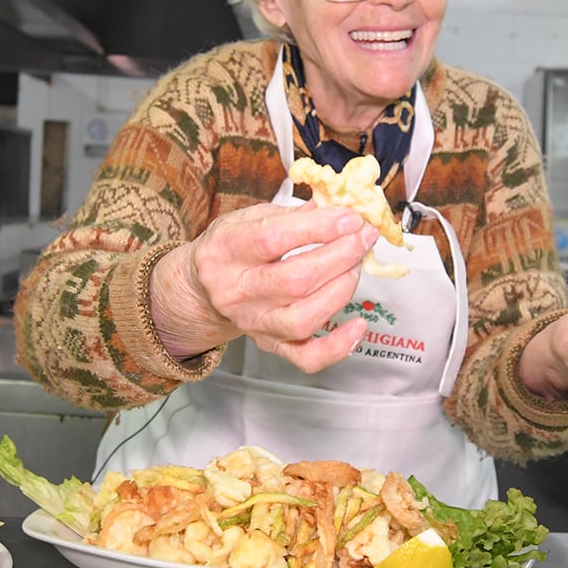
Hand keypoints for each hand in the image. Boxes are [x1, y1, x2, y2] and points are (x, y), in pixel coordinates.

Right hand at [150, 201, 378, 371]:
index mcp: (225, 251)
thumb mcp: (249, 218)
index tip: (351, 219)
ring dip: (340, 291)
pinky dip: (337, 347)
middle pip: (294, 281)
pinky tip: (358, 327)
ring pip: (303, 319)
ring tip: (356, 266)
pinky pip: (305, 358)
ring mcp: (252, 323)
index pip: (273, 239)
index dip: (318, 229)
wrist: (203, 288)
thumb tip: (339, 209)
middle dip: (339, 257)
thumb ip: (292, 215)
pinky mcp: (268, 344)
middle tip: (364, 237)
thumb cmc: (232, 247)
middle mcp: (235, 292)